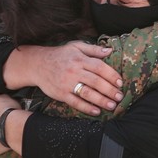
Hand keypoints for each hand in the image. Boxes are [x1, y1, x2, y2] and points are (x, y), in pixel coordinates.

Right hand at [8, 41, 122, 115]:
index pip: (100, 67)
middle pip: (96, 82)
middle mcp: (74, 71)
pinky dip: (86, 108)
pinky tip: (96, 111)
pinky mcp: (61, 94)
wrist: (37, 64)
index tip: (120, 83)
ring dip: (101, 100)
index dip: (111, 75)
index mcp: (80, 59)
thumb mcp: (75, 46)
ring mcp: (67, 83)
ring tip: (112, 105)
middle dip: (110, 90)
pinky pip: (75, 102)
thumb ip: (93, 49)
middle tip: (120, 97)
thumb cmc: (60, 55)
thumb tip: (110, 51)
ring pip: (87, 93)